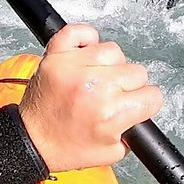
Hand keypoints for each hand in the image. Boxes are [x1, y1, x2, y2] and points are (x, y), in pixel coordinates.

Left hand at [18, 24, 162, 171]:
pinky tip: (86, 54)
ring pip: (114, 51)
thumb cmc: (66, 147)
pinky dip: (86, 38)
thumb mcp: (112, 152)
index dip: (144, 104)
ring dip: (109, 66)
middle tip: (110, 98)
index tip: (133, 107)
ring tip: (96, 80)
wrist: (31, 140)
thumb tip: (141, 107)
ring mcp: (74, 66)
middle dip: (128, 87)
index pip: (152, 95)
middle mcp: (94, 85)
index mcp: (110, 111)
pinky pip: (79, 32)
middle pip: (137, 72)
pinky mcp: (56, 55)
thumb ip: (133, 129)